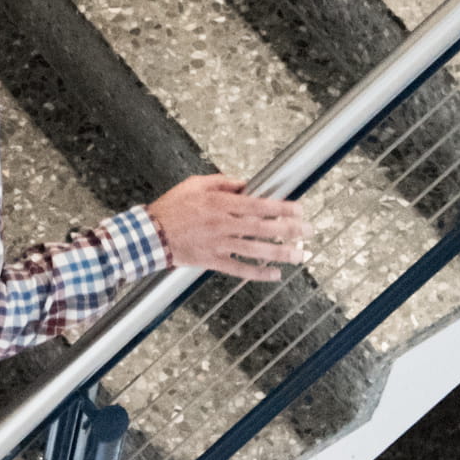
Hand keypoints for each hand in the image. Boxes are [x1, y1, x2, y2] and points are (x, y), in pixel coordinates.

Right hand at [151, 175, 306, 281]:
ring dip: (281, 253)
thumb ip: (223, 183)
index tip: (299, 210)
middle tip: (309, 232)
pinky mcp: (213, 261)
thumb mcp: (195, 184)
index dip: (282, 208)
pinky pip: (240, 269)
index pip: (259, 205)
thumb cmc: (171, 208)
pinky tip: (275, 275)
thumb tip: (246, 185)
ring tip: (300, 255)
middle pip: (263, 228)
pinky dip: (258, 274)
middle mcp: (223, 224)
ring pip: (256, 250)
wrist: (150, 235)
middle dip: (290, 230)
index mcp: (221, 204)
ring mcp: (219, 244)